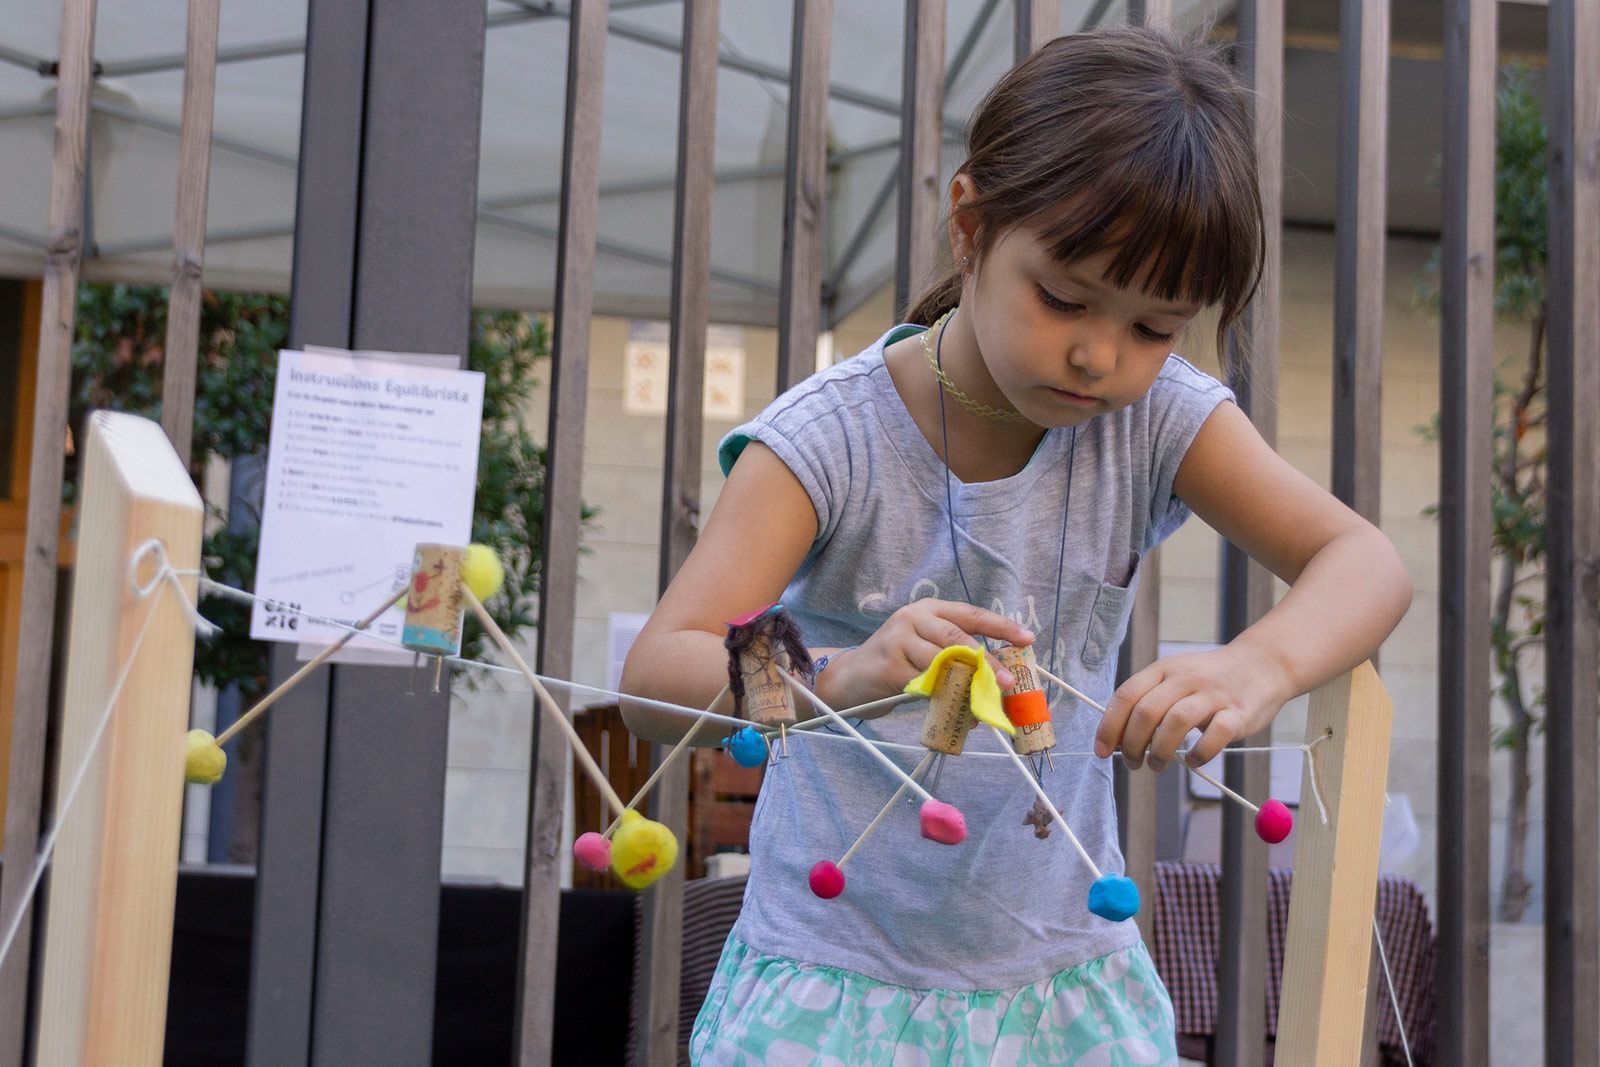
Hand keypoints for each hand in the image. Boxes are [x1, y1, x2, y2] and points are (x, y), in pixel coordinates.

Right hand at [814, 599, 1033, 713]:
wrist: (851, 678)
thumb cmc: (897, 663)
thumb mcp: (926, 650)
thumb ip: (956, 656)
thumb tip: (997, 681)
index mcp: (930, 610)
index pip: (971, 614)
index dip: (1001, 626)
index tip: (1027, 638)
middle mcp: (914, 618)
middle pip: (957, 637)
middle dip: (986, 662)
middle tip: (1007, 682)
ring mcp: (899, 640)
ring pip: (942, 663)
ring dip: (965, 685)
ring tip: (982, 704)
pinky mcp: (889, 665)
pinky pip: (924, 685)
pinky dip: (943, 699)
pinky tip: (952, 710)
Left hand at [1093, 644, 1290, 770]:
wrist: (1262, 665)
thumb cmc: (1209, 680)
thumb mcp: (1174, 678)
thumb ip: (1148, 702)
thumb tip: (1116, 739)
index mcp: (1164, 670)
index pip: (1126, 695)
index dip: (1109, 725)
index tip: (1101, 751)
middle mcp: (1186, 678)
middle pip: (1147, 712)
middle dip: (1132, 744)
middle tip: (1133, 763)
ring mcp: (1213, 694)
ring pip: (1176, 722)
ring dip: (1160, 751)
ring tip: (1157, 765)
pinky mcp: (1238, 713)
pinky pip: (1215, 735)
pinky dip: (1199, 754)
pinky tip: (1192, 760)